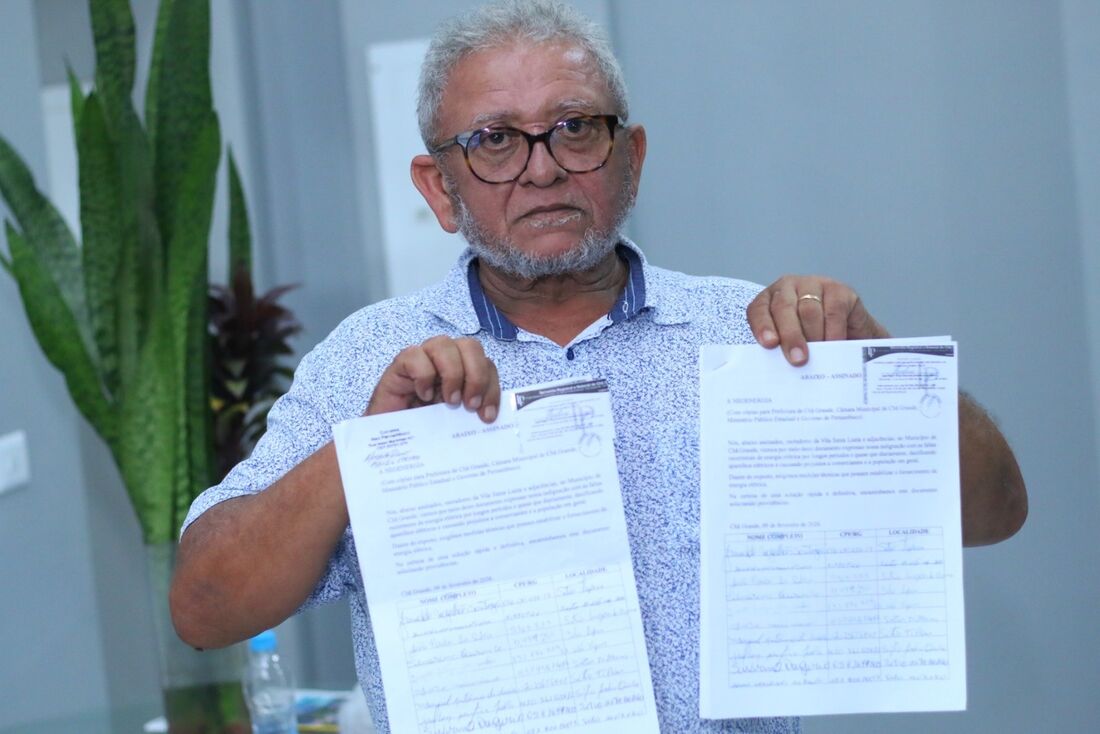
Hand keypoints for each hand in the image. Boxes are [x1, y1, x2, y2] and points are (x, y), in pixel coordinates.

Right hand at [367, 336, 500, 421]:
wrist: (389, 442)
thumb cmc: (424, 431)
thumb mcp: (456, 422)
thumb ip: (473, 413)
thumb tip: (492, 417)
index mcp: (463, 371)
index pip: (487, 364)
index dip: (491, 387)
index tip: (487, 416)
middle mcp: (444, 360)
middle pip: (470, 346)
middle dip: (476, 374)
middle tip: (469, 404)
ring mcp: (422, 359)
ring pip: (444, 343)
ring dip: (453, 373)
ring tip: (449, 401)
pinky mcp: (400, 365)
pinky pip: (415, 355)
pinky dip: (423, 375)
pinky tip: (423, 396)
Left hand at [747, 275, 889, 364]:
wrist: (847, 329)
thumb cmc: (812, 337)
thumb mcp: (792, 342)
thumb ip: (783, 349)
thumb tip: (782, 369)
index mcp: (768, 300)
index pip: (758, 310)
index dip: (762, 326)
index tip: (769, 344)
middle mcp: (788, 287)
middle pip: (783, 308)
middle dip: (790, 336)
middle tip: (797, 359)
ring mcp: (813, 284)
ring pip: (809, 310)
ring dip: (813, 336)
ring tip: (817, 357)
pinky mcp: (838, 289)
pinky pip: (833, 310)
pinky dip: (833, 331)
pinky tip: (834, 345)